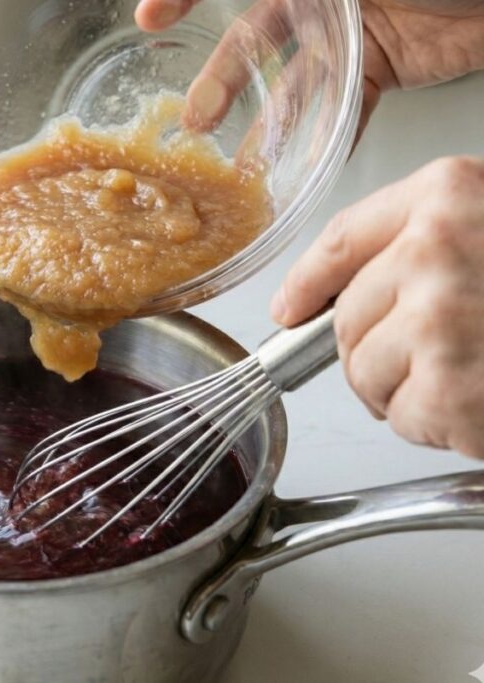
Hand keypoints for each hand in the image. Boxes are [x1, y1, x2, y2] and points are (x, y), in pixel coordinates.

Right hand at [135, 0, 483, 135]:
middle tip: (195, 121)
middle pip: (256, 40)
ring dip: (268, 125)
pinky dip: (324, 137)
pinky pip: (343, 105)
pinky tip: (303, 164)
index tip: (149, 19)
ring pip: (296, 83)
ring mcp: (353, 30)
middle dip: (222, 82)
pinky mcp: (384, 62)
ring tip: (240, 165)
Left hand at [270, 156, 483, 458]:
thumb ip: (425, 242)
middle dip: (375, 352)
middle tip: (438, 359)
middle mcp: (433, 250)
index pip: (340, 241)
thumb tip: (315, 300)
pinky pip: (405, 417)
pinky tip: (482, 403)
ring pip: (365, 373)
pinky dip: (439, 426)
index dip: (306, 283)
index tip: (290, 309)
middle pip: (345, 320)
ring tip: (473, 375)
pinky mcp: (453, 388)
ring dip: (407, 391)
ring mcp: (440, 319)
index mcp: (445, 195)